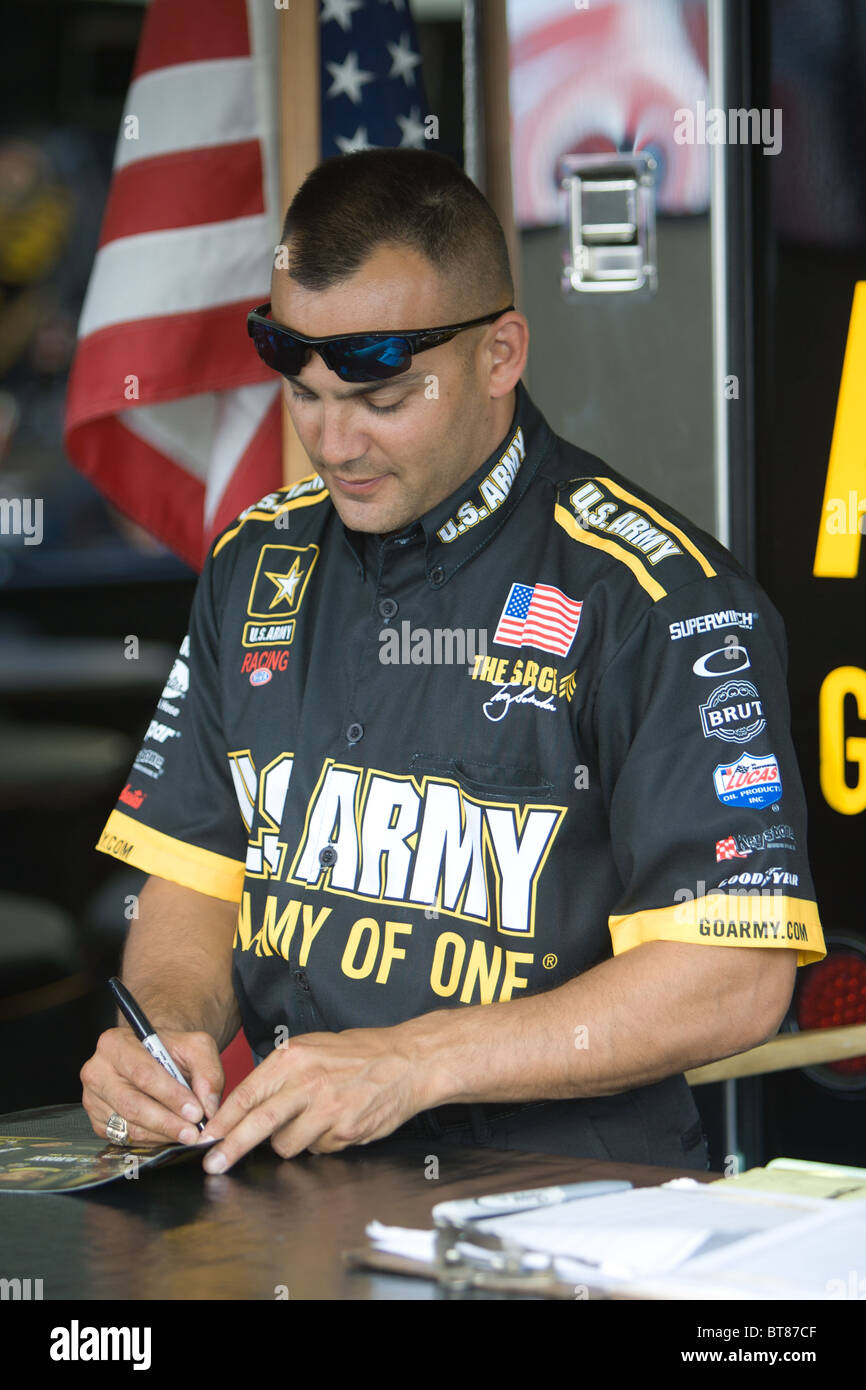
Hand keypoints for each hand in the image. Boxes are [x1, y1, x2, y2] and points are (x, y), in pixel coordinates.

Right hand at [80, 1026, 224, 1146]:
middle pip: (132, 1104)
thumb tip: (208, 1107)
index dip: (171, 1095)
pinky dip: (153, 1141)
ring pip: (130, 1126)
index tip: (196, 1112)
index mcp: (114, 1044)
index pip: (143, 1073)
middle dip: (167, 1122)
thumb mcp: (196, 1046)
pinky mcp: (98, 1122)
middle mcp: (97, 1071)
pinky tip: (171, 1136)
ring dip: (163, 1135)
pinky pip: (127, 1139)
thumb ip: (207, 1071)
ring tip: (188, 1135)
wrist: (153, 1057)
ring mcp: (93, 1100)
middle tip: (193, 1132)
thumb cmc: (171, 1050)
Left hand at [199, 1026, 427, 1172]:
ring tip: (311, 1121)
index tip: (206, 1137)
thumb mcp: (313, 1048)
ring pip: (286, 1145)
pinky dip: (320, 1142)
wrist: (408, 1061)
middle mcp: (308, 1083)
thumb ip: (281, 1074)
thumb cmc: (360, 1053)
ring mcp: (328, 1110)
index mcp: (294, 1058)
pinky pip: (317, 1149)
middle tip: (212, 1164)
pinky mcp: (345, 1133)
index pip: (247, 1094)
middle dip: (230, 1148)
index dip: (223, 1120)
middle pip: (258, 1124)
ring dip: (289, 1142)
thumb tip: (247, 1106)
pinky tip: (337, 1121)